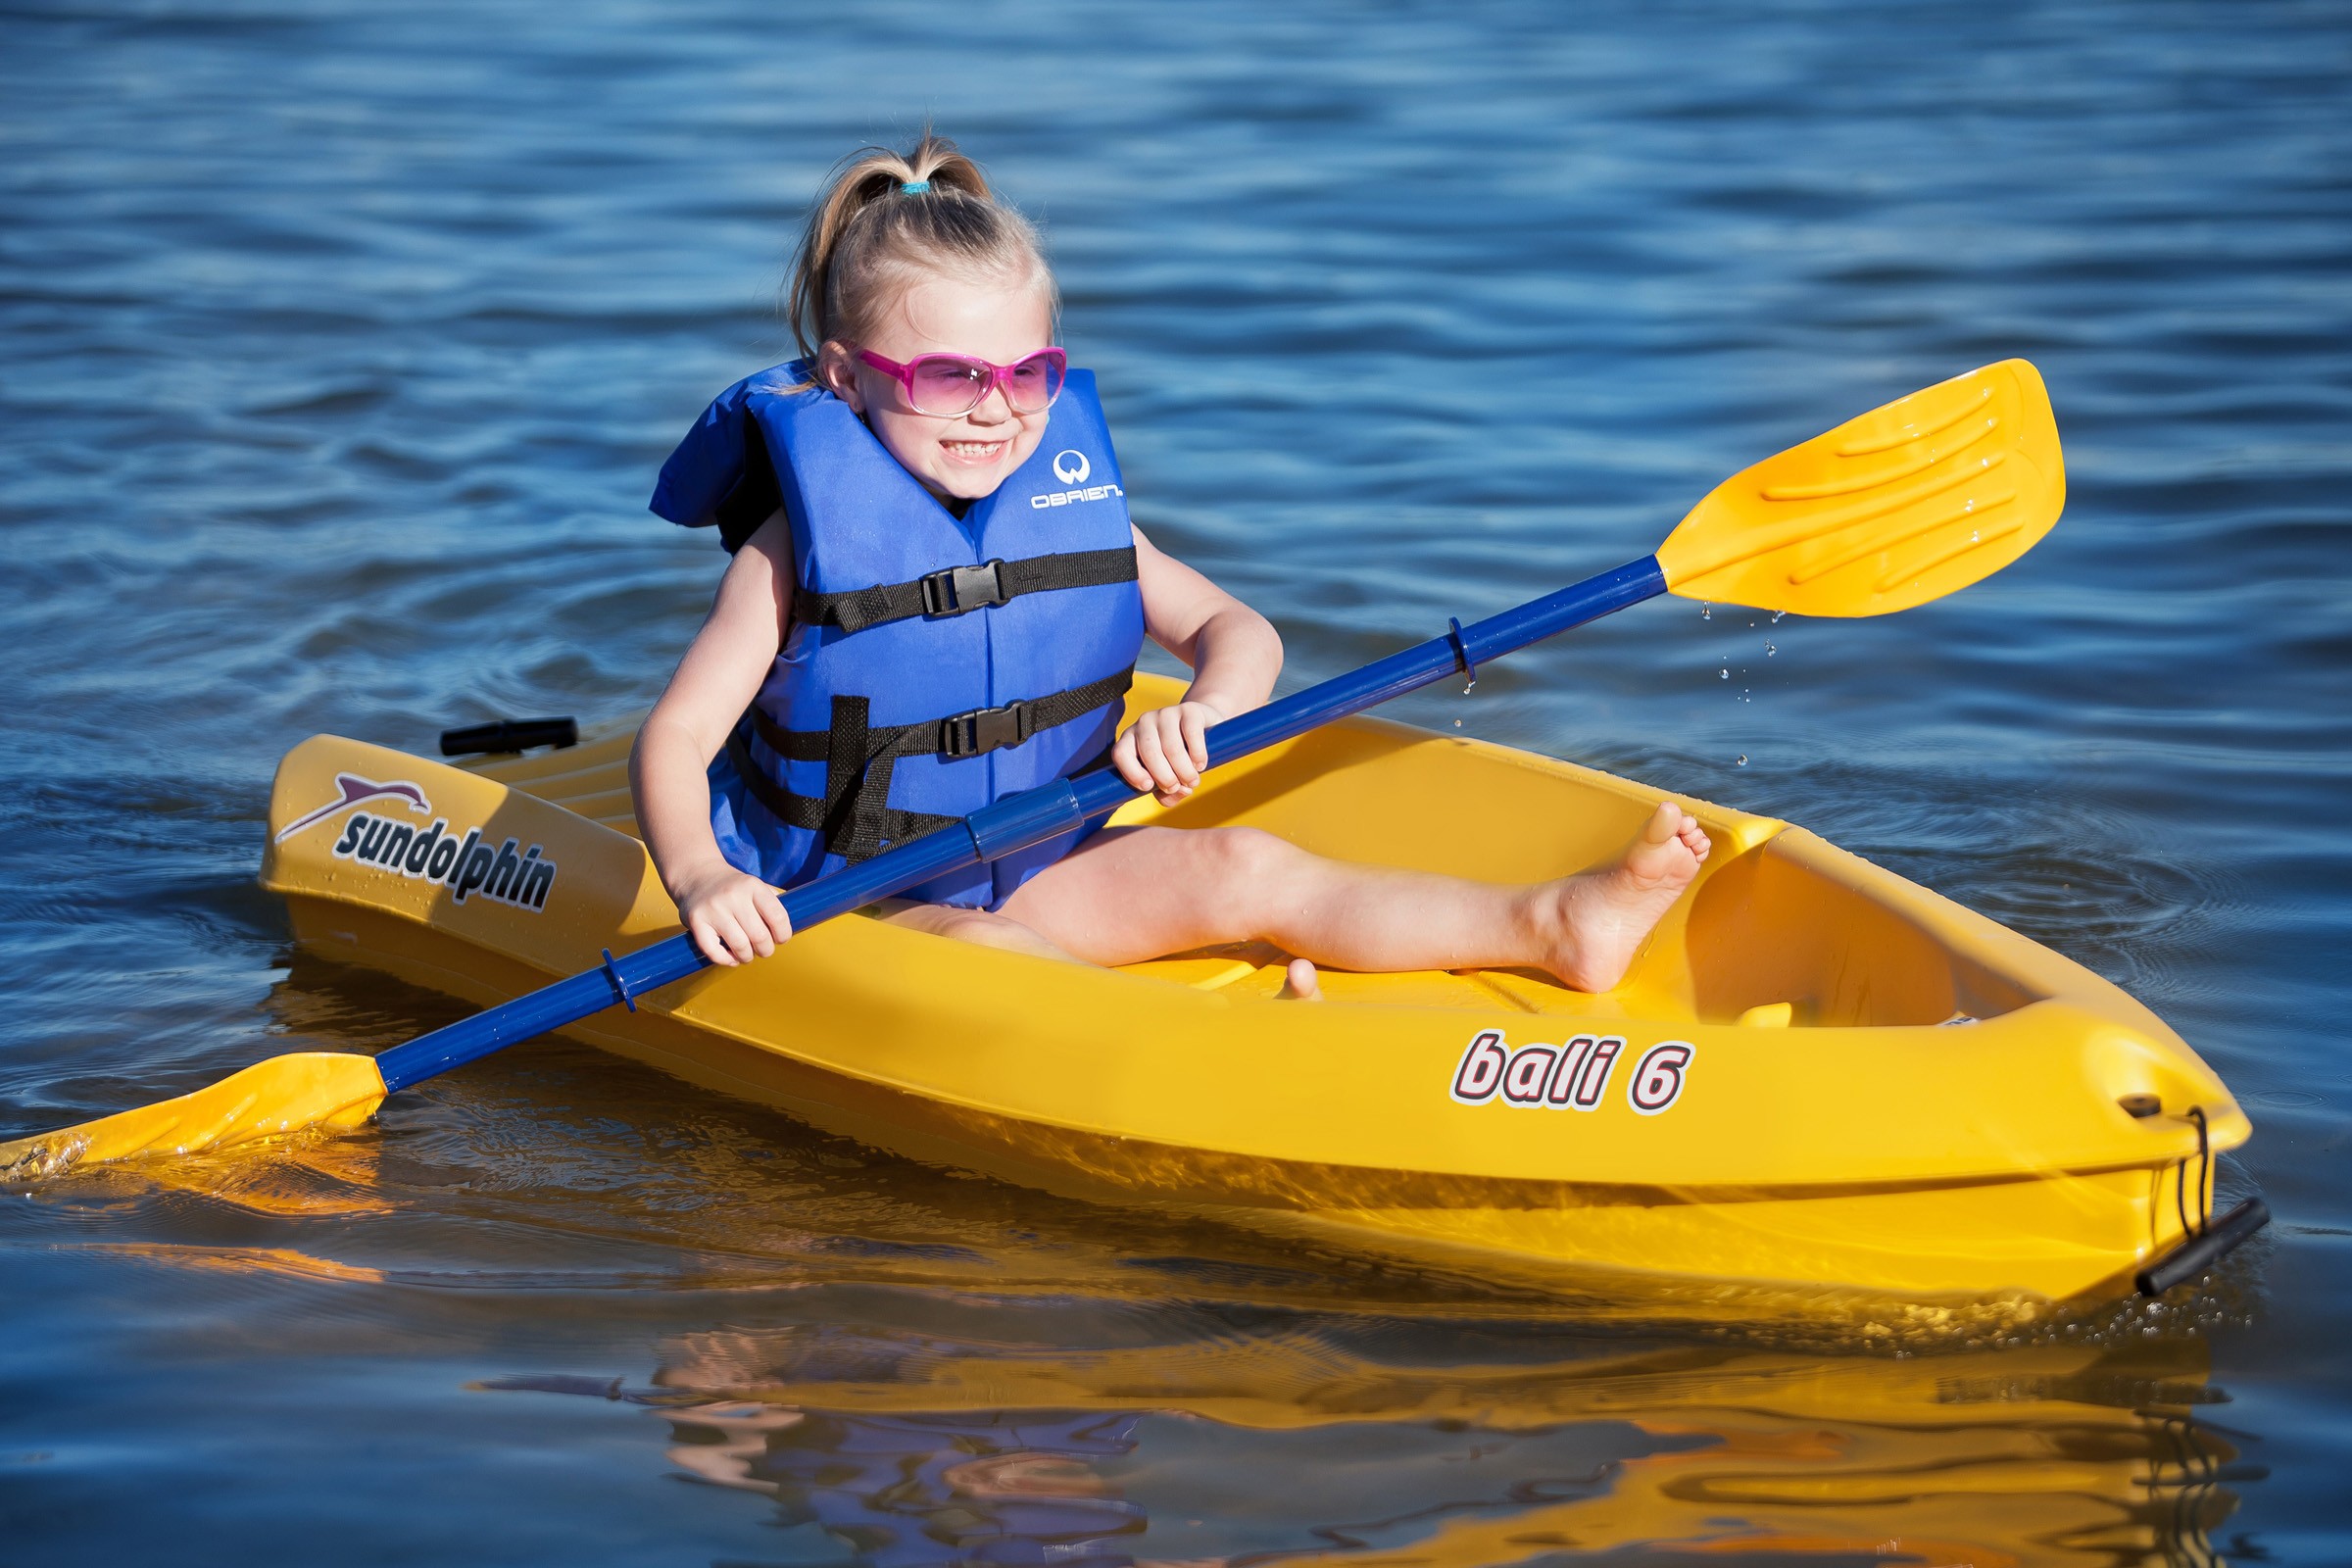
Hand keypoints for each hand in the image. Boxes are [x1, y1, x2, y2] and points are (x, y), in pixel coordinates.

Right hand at [668, 862, 792, 965]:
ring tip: (746, 954)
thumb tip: (799, 920)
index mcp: (752, 886)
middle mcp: (733, 896)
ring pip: (739, 946)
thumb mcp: (755, 885)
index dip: (783, 934)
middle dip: (765, 949)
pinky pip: (713, 951)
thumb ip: (773, 901)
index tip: (781, 939)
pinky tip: (731, 958)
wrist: (696, 875)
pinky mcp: (696, 920)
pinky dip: (725, 960)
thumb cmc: (732, 886)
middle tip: (763, 949)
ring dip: (747, 957)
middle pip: (759, 936)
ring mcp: (713, 909)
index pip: (778, 917)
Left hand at [1113, 699, 1222, 805]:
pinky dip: (1198, 755)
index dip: (1132, 773)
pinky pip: (1191, 735)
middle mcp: (1144, 723)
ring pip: (1171, 747)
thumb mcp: (1169, 776)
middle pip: (1149, 753)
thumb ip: (1167, 793)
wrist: (1202, 726)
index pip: (1121, 754)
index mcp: (1131, 738)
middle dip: (1165, 777)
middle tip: (1177, 787)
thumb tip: (1175, 793)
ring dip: (1184, 771)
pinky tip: (1200, 764)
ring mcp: (1165, 714)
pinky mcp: (1188, 710)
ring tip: (1192, 781)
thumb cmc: (1179, 757)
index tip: (1149, 787)